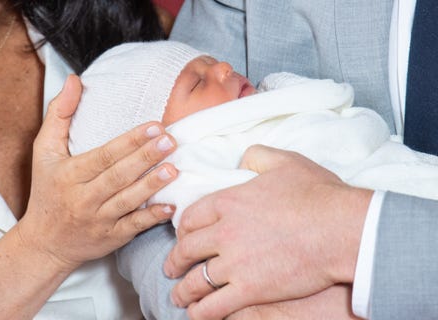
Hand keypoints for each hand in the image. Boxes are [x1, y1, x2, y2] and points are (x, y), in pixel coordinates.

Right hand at [17, 75, 177, 270]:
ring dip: (152, 185)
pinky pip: (133, 227)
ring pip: (128, 201)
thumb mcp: (43, 151)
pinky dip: (151, 218)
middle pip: (118, 176)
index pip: (103, 155)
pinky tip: (170, 206)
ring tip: (174, 169)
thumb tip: (75, 80)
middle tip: (171, 141)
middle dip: (146, 157)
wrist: (44, 243)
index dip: (129, 141)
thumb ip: (59, 114)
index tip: (154, 126)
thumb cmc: (47, 190)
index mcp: (69, 174)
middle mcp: (83, 198)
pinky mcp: (111, 238)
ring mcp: (98, 220)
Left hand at [164, 145, 371, 318]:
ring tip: (179, 296)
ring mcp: (235, 263)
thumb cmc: (317, 194)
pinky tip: (197, 314)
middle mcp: (224, 232)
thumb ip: (257, 156)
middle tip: (171, 268)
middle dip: (175, 261)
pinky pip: (215, 306)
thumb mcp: (284, 161)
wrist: (341, 227)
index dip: (182, 230)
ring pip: (196, 281)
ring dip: (183, 291)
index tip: (181, 237)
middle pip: (187, 249)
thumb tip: (243, 159)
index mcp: (228, 201)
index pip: (190, 217)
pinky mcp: (250, 289)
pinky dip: (201, 312)